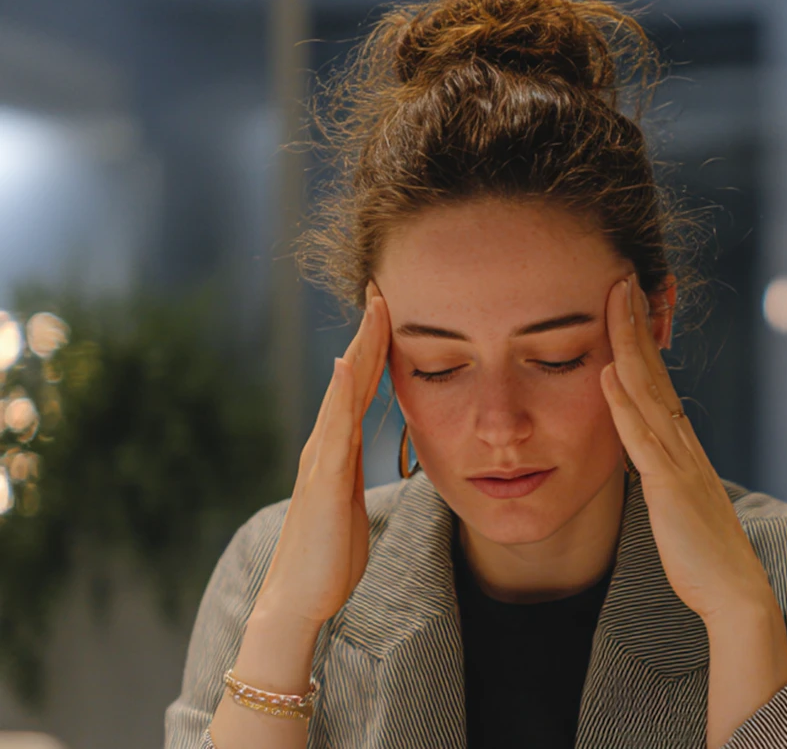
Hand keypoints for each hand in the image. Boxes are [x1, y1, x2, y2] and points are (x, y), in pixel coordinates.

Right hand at [255, 280, 389, 628]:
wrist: (300, 598)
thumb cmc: (330, 554)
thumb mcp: (349, 500)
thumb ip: (351, 467)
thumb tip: (359, 443)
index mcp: (337, 448)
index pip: (359, 386)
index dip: (375, 346)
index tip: (391, 307)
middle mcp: (326, 444)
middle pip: (350, 376)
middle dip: (369, 331)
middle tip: (382, 285)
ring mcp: (321, 459)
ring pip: (342, 392)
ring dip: (359, 348)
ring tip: (374, 308)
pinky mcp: (324, 481)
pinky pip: (333, 429)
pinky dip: (338, 395)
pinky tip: (345, 366)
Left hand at [599, 273, 772, 622]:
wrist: (735, 592)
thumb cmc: (702, 551)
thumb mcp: (679, 498)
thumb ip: (663, 468)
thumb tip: (644, 447)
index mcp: (682, 444)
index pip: (658, 379)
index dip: (641, 339)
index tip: (626, 302)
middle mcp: (683, 442)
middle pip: (654, 371)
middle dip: (636, 323)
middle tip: (621, 278)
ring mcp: (678, 461)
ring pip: (648, 392)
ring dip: (628, 345)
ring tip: (614, 302)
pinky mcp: (669, 487)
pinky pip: (642, 439)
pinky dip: (623, 405)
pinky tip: (607, 374)